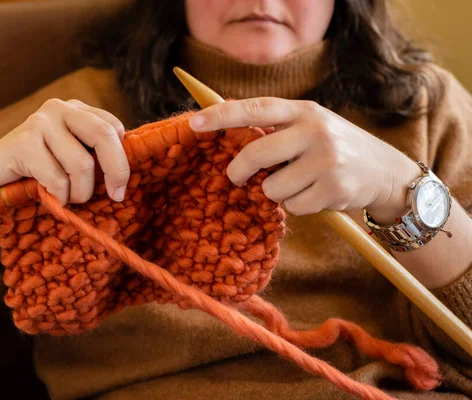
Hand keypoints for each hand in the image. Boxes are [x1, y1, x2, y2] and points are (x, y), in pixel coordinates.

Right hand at [0, 99, 129, 205]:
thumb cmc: (39, 173)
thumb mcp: (73, 160)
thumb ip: (97, 157)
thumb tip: (127, 176)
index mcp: (77, 110)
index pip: (113, 129)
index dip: (122, 160)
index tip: (119, 187)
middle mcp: (60, 108)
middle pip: (104, 136)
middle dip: (116, 171)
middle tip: (115, 196)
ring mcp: (40, 122)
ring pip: (81, 164)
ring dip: (79, 192)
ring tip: (67, 197)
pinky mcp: (23, 142)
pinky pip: (58, 178)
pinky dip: (58, 196)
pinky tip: (48, 196)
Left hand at [188, 98, 419, 221]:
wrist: (386, 172)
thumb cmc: (335, 149)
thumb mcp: (310, 126)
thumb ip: (275, 127)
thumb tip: (225, 122)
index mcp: (303, 111)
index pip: (255, 109)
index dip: (221, 116)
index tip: (193, 123)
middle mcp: (314, 130)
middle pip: (255, 154)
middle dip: (238, 171)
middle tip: (238, 178)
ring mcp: (326, 159)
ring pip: (271, 188)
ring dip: (276, 193)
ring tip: (299, 184)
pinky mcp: (334, 188)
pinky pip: (292, 206)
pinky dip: (297, 206)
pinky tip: (316, 196)